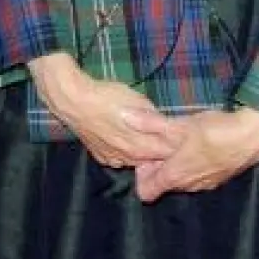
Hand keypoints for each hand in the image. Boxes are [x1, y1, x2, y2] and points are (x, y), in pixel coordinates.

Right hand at [29, 53, 182, 169]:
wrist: (73, 101)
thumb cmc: (107, 97)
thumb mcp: (138, 101)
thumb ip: (153, 118)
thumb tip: (165, 125)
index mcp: (141, 146)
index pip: (167, 153)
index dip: (176, 147)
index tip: (185, 141)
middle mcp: (128, 158)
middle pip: (152, 160)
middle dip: (162, 152)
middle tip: (170, 142)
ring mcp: (113, 159)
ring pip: (135, 160)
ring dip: (144, 154)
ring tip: (148, 140)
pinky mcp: (100, 156)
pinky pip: (119, 159)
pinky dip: (126, 153)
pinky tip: (126, 142)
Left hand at [133, 107, 258, 203]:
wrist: (254, 135)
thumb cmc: (215, 132)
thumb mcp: (180, 125)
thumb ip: (151, 124)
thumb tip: (125, 116)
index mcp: (175, 176)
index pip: (146, 192)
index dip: (142, 175)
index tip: (147, 157)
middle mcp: (189, 186)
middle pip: (165, 185)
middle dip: (160, 167)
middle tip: (164, 143)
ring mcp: (207, 184)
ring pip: (185, 181)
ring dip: (180, 166)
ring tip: (184, 141)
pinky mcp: (222, 178)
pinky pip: (202, 177)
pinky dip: (198, 165)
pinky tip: (204, 145)